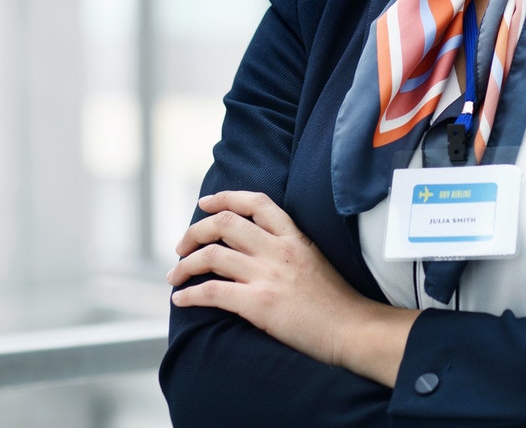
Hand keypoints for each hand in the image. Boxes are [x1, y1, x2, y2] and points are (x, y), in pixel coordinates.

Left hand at [169, 190, 417, 386]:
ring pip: (211, 255)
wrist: (351, 329)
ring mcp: (267, 275)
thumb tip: (253, 248)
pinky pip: (212, 292)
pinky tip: (181, 299)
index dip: (225, 198)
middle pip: (224, 224)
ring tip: (174, 275)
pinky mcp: (259, 303)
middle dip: (194, 231)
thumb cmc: (334, 302)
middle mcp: (278, 249)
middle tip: (181, 246)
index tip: (205, 203)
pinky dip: (190, 294)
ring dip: (185, 264)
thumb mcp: (313, 258)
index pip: (256, 202)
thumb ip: (286, 248)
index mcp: (293, 237)